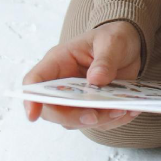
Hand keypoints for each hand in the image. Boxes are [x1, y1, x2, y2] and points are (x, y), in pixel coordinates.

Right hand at [22, 20, 142, 130]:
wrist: (129, 46)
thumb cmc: (113, 37)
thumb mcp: (112, 41)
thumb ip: (105, 58)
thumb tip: (96, 79)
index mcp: (59, 62)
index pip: (35, 82)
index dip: (31, 99)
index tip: (32, 115)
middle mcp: (63, 83)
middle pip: (53, 110)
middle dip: (73, 117)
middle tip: (96, 116)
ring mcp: (78, 98)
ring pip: (76, 121)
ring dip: (99, 120)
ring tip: (122, 109)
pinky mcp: (94, 107)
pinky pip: (99, 122)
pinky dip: (114, 120)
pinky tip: (129, 110)